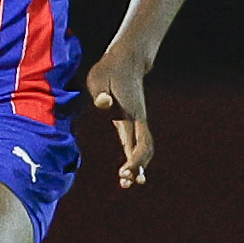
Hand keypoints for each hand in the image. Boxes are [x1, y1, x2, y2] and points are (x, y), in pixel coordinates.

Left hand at [85, 45, 153, 188]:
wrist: (125, 60)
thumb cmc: (108, 70)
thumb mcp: (99, 78)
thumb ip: (101, 92)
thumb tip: (104, 103)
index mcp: (130, 113)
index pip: (138, 141)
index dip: (134, 160)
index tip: (125, 172)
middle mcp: (137, 119)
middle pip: (144, 148)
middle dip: (137, 167)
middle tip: (125, 182)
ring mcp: (137, 119)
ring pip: (144, 147)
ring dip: (139, 164)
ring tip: (127, 182)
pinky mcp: (133, 119)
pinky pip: (138, 142)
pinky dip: (136, 156)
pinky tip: (129, 168)